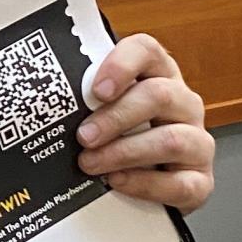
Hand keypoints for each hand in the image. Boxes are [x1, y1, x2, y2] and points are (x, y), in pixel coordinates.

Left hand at [75, 33, 214, 211]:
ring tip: (91, 163)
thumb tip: (43, 104)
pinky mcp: (199, 181)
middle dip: (116, 117)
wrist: (143, 190)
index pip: (147, 51)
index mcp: (158, 77)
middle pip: (159, 95)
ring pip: (171, 140)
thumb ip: (84, 102)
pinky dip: (144, 184)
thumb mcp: (99, 115)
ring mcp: (197, 143)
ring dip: (125, 152)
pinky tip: (118, 182)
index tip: (97, 89)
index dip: (122, 65)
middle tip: (84, 136)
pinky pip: (179, 184)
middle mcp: (183, 105)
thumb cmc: (116, 143)